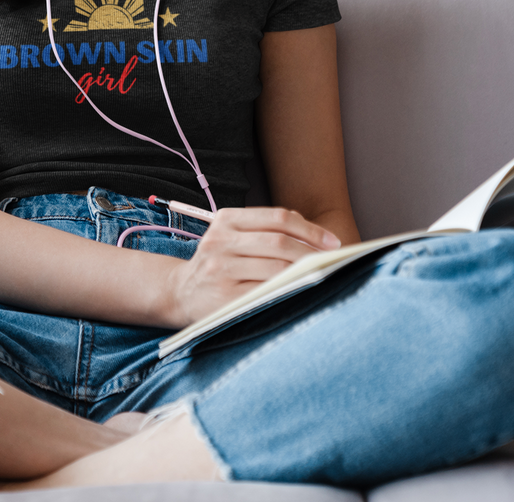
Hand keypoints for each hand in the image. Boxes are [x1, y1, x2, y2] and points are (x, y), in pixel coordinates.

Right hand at [163, 207, 340, 326]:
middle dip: (312, 253)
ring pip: (276, 268)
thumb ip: (266, 231)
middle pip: (279, 242)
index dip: (310, 229)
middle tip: (333, 263)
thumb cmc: (218, 263)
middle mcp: (220, 240)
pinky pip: (266, 291)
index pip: (278, 218)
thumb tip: (316, 237)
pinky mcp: (223, 295)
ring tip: (322, 277)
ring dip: (305, 273)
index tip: (332, 243)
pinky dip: (288, 291)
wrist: (180, 292)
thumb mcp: (232, 237)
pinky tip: (300, 292)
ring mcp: (220, 268)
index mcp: (226, 219)